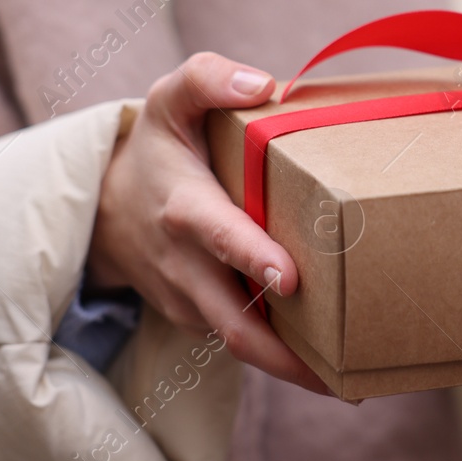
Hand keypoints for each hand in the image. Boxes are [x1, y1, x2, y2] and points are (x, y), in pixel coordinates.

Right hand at [88, 52, 327, 393]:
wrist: (107, 209)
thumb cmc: (159, 146)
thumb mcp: (171, 99)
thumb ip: (208, 79)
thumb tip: (262, 83)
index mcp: (186, 208)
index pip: (220, 237)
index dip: (253, 258)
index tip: (291, 278)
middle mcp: (186, 264)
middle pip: (235, 320)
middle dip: (284, 354)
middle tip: (341, 374)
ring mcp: (191, 298)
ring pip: (241, 342)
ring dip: (291, 368)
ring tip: (354, 381)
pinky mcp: (200, 317)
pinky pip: (242, 340)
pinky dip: (282, 356)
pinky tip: (332, 363)